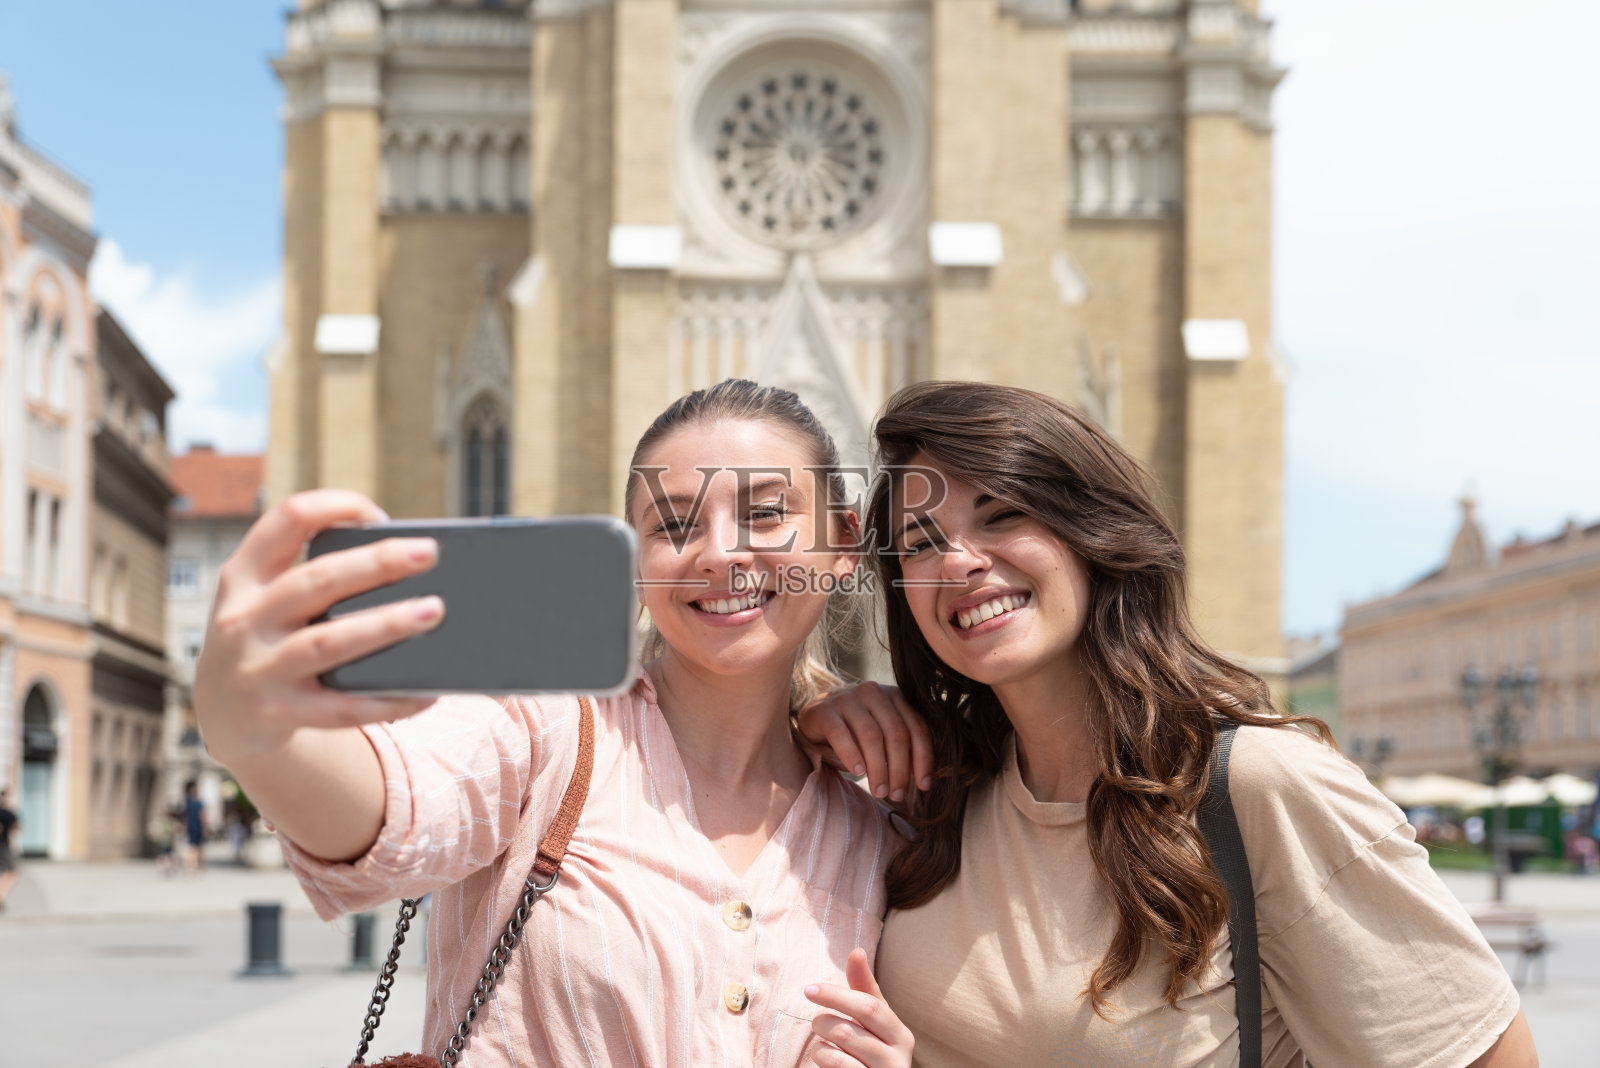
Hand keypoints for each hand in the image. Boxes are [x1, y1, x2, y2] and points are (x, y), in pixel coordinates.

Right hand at [194, 489, 444, 765]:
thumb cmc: (266, 638)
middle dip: (377, 563)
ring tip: (433, 611)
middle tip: (429, 553)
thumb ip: (314, 575)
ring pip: (330, 642)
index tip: (379, 515)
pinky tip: (425, 693)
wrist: (221, 714)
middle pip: (318, 580)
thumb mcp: (264, 596)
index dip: (335, 506)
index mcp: (245, 576)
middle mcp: (246, 617)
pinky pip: (342, 708)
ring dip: (386, 625)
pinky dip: (387, 701)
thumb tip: (406, 564)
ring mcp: (260, 668)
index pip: (286, 520)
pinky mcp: (279, 713)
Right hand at [796, 682, 931, 801]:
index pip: (917, 728)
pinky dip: (852, 756)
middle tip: (897, 795)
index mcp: (894, 696)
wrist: (816, 716)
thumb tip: (923, 779)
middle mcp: (873, 692)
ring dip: (878, 768)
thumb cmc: (855, 731)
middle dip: (900, 769)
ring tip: (880, 791)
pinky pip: (841, 735)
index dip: (924, 759)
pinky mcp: (823, 710)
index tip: (924, 786)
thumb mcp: (883, 734)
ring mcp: (847, 698)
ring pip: (871, 735)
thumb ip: (903, 749)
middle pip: (896, 733)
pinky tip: (858, 773)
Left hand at [804, 947, 912, 1067]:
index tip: (808, 988)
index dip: (837, 994)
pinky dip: (823, 1060)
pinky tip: (826, 1060)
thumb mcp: (872, 1024)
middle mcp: (898, 1058)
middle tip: (815, 1021)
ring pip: (839, 1051)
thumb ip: (864, 990)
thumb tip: (857, 950)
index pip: (870, 1005)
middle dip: (825, 1020)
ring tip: (822, 1044)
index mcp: (901, 1035)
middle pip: (851, 1028)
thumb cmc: (873, 1053)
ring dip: (820, 1043)